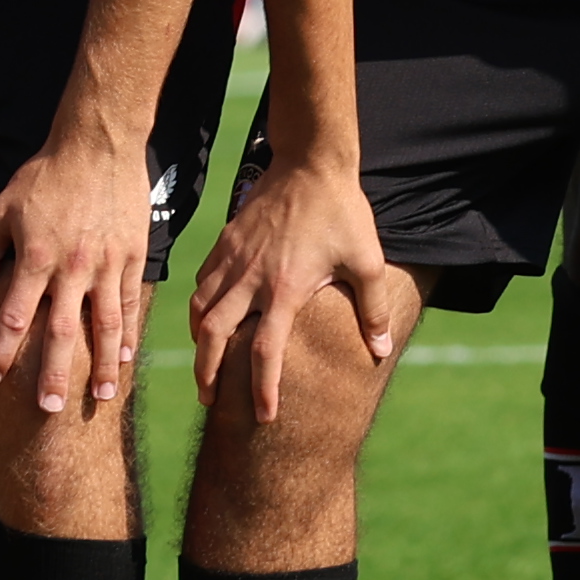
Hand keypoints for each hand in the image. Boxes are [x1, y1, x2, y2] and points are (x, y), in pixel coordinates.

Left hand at [0, 128, 162, 420]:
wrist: (98, 144)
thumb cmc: (44, 176)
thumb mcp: (0, 210)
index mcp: (34, 257)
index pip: (14, 317)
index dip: (2, 352)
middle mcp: (71, 267)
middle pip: (62, 332)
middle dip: (54, 374)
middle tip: (49, 409)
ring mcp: (106, 264)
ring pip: (104, 325)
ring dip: (101, 365)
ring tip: (101, 397)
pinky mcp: (132, 255)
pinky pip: (130, 302)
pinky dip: (128, 333)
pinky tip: (125, 359)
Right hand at [187, 154, 410, 424]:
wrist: (310, 162)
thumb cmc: (343, 213)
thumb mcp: (368, 260)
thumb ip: (373, 308)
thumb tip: (381, 349)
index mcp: (285, 289)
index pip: (264, 352)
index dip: (262, 389)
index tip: (263, 417)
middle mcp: (250, 279)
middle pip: (213, 338)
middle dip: (208, 375)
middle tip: (211, 402)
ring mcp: (232, 260)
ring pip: (199, 312)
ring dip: (198, 345)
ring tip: (205, 369)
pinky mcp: (223, 243)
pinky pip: (200, 285)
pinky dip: (198, 310)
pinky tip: (207, 322)